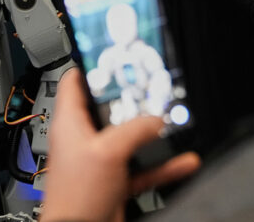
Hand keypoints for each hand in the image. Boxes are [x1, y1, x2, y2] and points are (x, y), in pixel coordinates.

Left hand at [41, 70, 200, 221]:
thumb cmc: (75, 197)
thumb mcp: (108, 151)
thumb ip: (134, 130)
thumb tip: (156, 120)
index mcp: (70, 122)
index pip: (74, 81)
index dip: (91, 65)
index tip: (113, 56)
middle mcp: (83, 139)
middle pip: (108, 108)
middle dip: (132, 101)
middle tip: (152, 89)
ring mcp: (100, 161)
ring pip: (130, 139)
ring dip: (152, 134)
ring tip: (172, 122)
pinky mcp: (114, 181)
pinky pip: (143, 167)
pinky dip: (162, 164)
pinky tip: (183, 160)